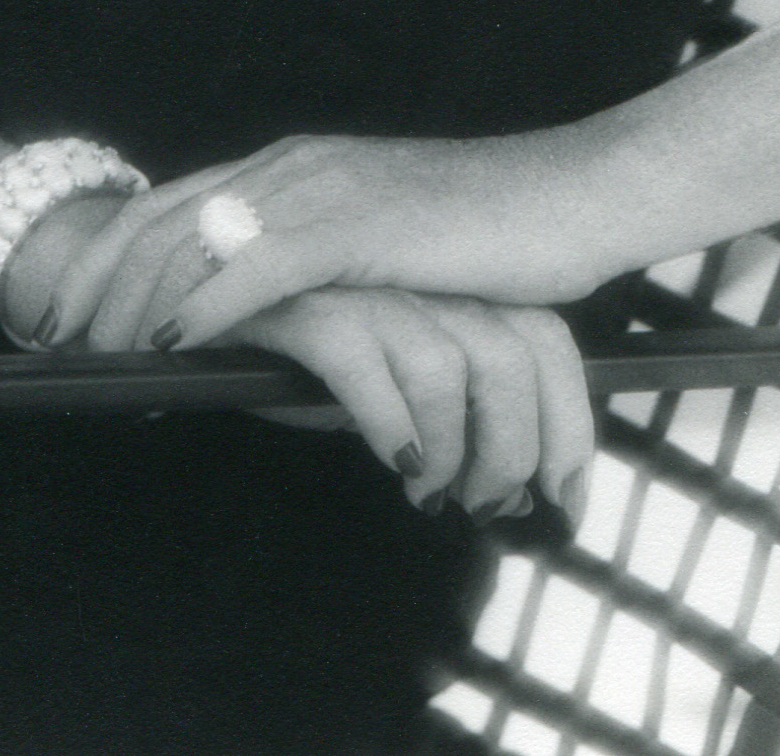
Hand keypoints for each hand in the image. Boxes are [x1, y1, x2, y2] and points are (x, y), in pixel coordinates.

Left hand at [39, 131, 617, 356]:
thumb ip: (322, 267)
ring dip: (134, 301)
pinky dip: (204, 303)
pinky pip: (259, 265)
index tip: (67, 309)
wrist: (577, 197)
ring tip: (97, 354)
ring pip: (196, 239)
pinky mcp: (360, 222)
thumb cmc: (492, 234)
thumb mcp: (384, 248)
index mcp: (298, 167)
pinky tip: (172, 341)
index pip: (175, 204)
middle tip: (57, 341)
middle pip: (164, 217)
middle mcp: (298, 166)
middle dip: (98, 280)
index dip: (111, 254)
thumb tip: (268, 319)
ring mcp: (327, 189)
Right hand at [228, 289, 593, 523]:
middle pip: (518, 354)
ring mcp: (367, 287)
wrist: (211, 273)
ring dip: (452, 450)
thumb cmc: (314, 334)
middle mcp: (422, 280)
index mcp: (455, 288)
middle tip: (491, 505)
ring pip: (450, 368)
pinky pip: (366, 367)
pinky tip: (395, 459)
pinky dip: (391, 424)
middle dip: (518, 448)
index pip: (547, 341)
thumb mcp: (397, 366)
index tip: (567, 500)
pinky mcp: (308, 305)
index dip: (568, 425)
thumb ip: (442, 405)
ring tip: (430, 491)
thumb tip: (496, 489)